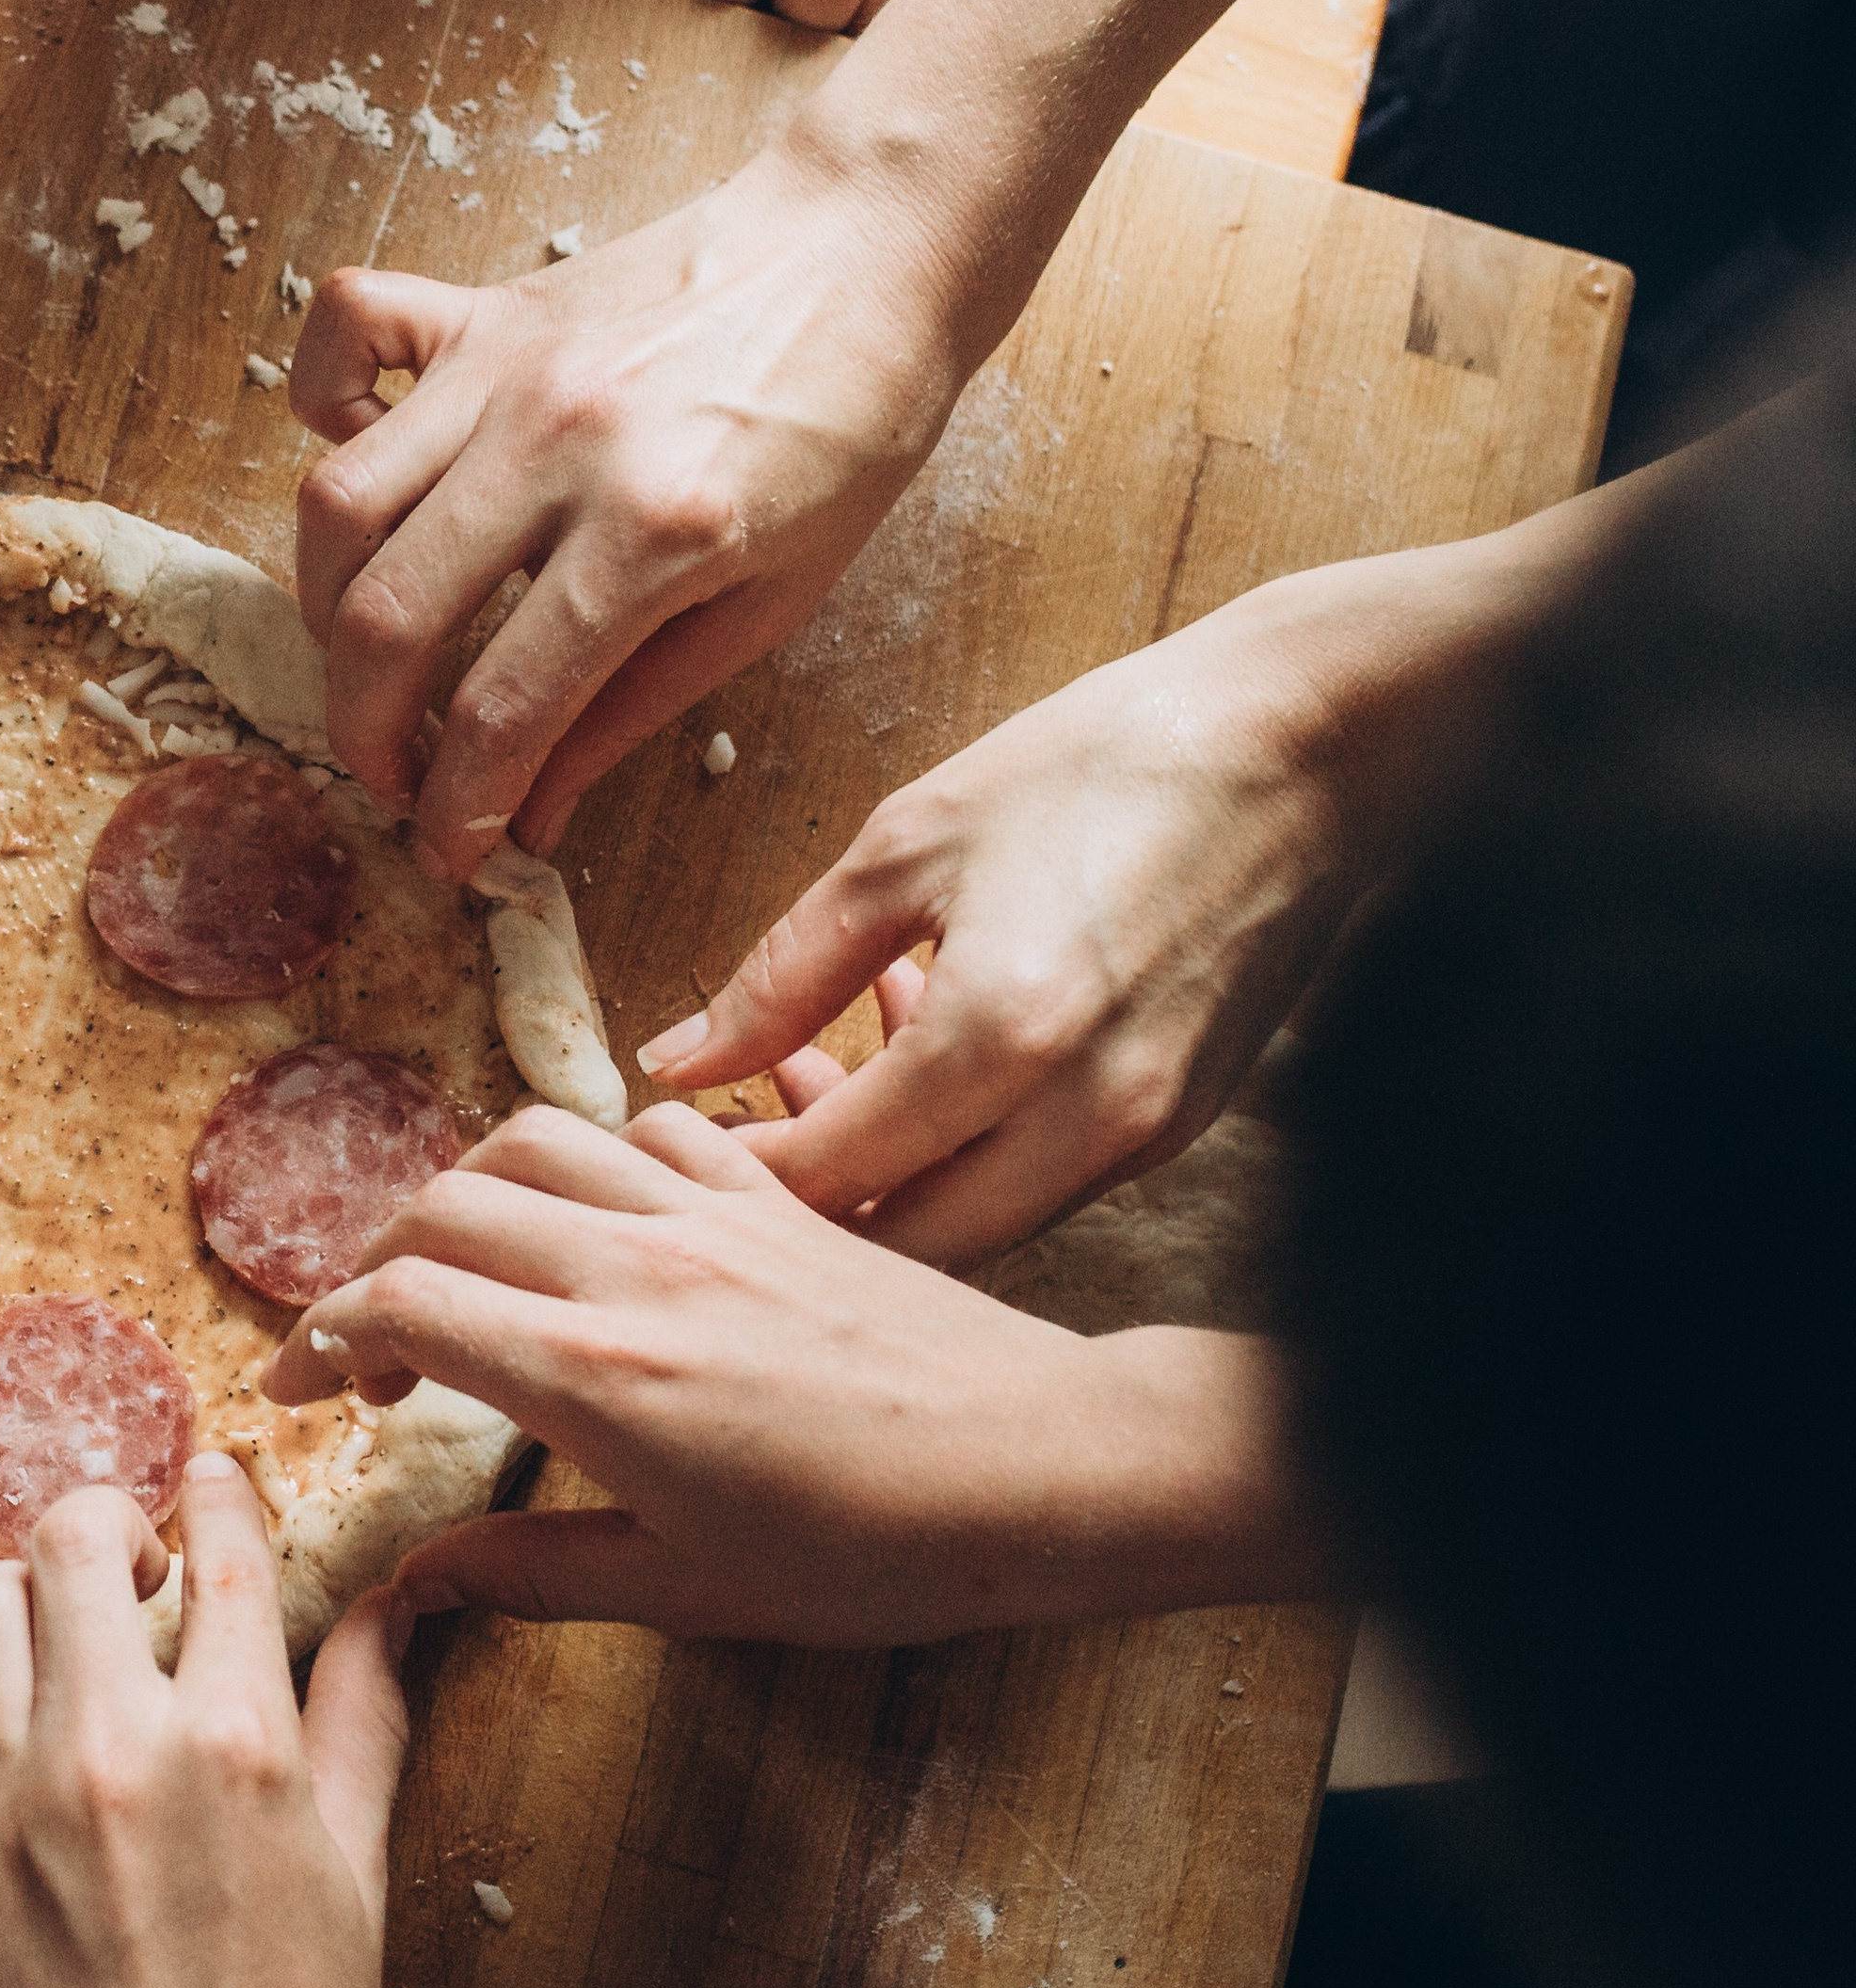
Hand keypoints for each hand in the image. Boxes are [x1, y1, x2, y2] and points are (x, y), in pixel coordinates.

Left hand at [0, 1464, 410, 1987]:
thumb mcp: (355, 1865)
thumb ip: (364, 1714)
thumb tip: (393, 1601)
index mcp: (239, 1741)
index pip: (222, 1546)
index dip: (215, 1491)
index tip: (207, 1478)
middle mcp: (115, 1753)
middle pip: (73, 1542)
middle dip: (104, 1531)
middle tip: (121, 1573)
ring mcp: (2, 1816)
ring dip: (11, 1615)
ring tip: (39, 1658)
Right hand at [261, 1105, 1304, 1639]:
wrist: (1036, 1467)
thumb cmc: (871, 1551)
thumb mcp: (682, 1590)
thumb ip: (529, 1573)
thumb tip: (410, 1585)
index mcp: (595, 1371)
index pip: (402, 1308)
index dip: (320, 1343)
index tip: (293, 1392)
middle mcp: (635, 1264)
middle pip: (441, 1207)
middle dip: (370, 1267)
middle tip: (367, 1352)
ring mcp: (709, 1212)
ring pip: (533, 1139)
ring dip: (465, 1191)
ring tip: (457, 1267)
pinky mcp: (775, 1193)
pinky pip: (649, 1124)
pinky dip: (589, 1152)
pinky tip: (594, 1217)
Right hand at [292, 141, 969, 873]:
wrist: (869, 248)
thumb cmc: (850, 426)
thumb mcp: (776, 599)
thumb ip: (636, 709)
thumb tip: (533, 816)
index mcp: (656, 530)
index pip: (503, 706)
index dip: (458, 807)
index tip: (448, 855)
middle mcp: (560, 443)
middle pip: (387, 617)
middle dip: (366, 732)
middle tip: (392, 774)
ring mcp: (509, 365)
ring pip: (338, 501)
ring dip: (328, 605)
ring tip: (371, 658)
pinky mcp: (487, 307)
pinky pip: (343, 332)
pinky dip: (319, 401)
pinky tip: (363, 462)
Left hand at [632, 578, 1384, 1265]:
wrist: (1307, 746)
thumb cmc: (1109, 763)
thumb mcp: (910, 841)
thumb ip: (784, 970)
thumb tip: (681, 1057)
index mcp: (1000, 1037)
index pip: (830, 1171)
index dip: (738, 1167)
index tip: (679, 1135)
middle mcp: (1082, 1116)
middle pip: (903, 1241)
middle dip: (810, 1203)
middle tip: (746, 1129)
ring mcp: (1144, 1134)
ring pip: (978, 1227)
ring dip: (893, 1181)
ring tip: (832, 1075)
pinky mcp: (1181, 1126)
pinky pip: (1045, 1185)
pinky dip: (971, 1154)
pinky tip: (932, 1053)